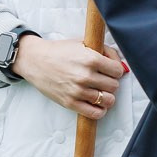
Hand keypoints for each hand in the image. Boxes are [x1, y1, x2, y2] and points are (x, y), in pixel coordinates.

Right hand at [11, 34, 126, 119]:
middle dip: (110, 83)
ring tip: (100, 92)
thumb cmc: (60, 51)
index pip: (118, 71)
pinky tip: (95, 103)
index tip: (110, 70)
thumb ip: (104, 50)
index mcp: (90, 59)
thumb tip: (120, 64)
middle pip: (114, 86)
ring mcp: (78, 91)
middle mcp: (85, 76)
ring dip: (106, 97)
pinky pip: (95, 113)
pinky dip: (100, 110)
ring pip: (108, 100)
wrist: (35, 60)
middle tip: (103, 80)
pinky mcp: (70, 103)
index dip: (116, 70)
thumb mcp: (82, 43)